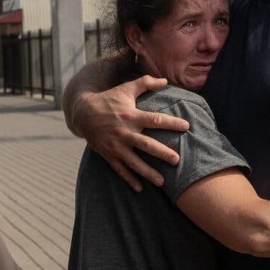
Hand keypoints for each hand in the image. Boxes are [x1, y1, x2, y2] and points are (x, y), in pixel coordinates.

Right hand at [70, 76, 188, 191]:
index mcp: (131, 116)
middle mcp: (124, 132)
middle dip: (161, 152)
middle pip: (146, 144)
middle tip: (177, 160)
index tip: (186, 126)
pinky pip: (120, 169)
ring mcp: (116, 145)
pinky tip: (140, 188)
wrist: (83, 113)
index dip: (171, 123)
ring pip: (133, 161)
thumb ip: (146, 83)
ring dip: (147, 172)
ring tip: (162, 182)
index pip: (155, 120)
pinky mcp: (108, 154)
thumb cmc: (108, 100)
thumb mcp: (126, 89)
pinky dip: (129, 179)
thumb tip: (165, 80)